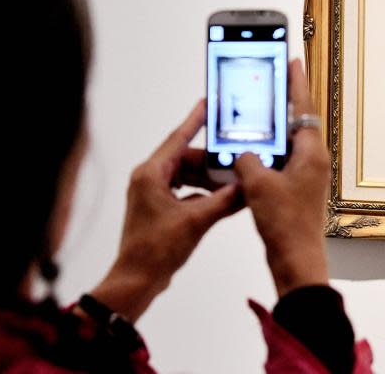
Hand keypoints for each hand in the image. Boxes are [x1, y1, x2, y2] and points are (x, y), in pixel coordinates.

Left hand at [89, 101, 238, 321]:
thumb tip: (248, 187)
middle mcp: (148, 178)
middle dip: (210, 160)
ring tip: (233, 180)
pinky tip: (221, 199)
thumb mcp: (196, 221)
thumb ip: (224, 201)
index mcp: (151, 173)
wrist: (136, 280)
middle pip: (185, 159)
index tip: (208, 103)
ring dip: (207, 179)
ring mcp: (151, 193)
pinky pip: (183, 191)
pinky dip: (201, 194)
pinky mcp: (157, 208)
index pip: (177, 138)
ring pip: (185, 176)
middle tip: (235, 156)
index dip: (194, 121)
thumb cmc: (157, 248)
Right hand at [233, 59, 330, 296]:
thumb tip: (242, 151)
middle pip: (297, 120)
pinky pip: (280, 160)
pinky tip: (249, 149)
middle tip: (271, 76)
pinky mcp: (296, 189)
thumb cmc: (285, 224)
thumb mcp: (258, 184)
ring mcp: (306, 175)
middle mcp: (313, 160)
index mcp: (311, 153)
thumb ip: (246, 159)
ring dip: (273, 126)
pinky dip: (267, 150)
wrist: (296, 260)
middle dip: (283, 99)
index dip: (296, 81)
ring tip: (256, 107)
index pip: (303, 106)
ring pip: (287, 141)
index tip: (291, 59)